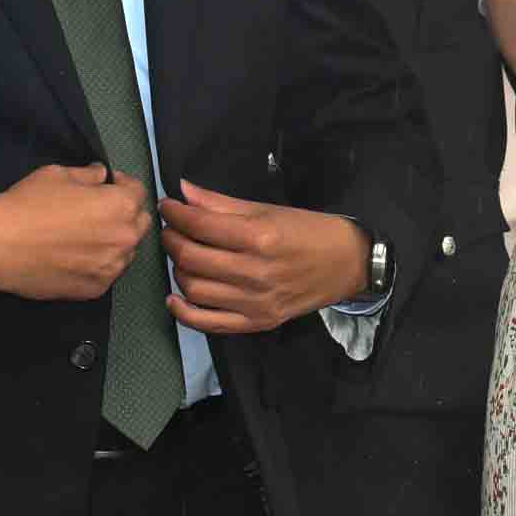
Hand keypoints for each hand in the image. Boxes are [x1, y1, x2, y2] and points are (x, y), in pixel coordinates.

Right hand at [0, 163, 151, 300]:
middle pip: (138, 223)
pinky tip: (76, 257)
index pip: (139, 192)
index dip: (123, 185)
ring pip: (125, 251)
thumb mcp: (59, 174)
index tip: (108, 186)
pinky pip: (107, 273)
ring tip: (86, 236)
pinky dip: (99, 264)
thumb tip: (102, 175)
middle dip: (125, 213)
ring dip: (114, 241)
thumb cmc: (27, 204)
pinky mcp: (94, 290)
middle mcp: (124, 238)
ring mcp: (111, 267)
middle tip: (99, 211)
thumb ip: (90, 174)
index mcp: (121, 206)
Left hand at [158, 179, 370, 334]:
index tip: (167, 206)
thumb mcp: (269, 210)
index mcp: (260, 236)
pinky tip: (176, 296)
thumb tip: (183, 192)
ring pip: (194, 288)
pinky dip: (184, 312)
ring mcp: (255, 301)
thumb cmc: (310, 231)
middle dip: (172, 239)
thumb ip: (222, 204)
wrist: (348, 264)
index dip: (175, 213)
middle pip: (191, 258)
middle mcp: (255, 272)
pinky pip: (208, 323)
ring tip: (183, 256)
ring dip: (178, 269)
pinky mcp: (256, 322)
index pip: (200, 225)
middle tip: (171, 230)